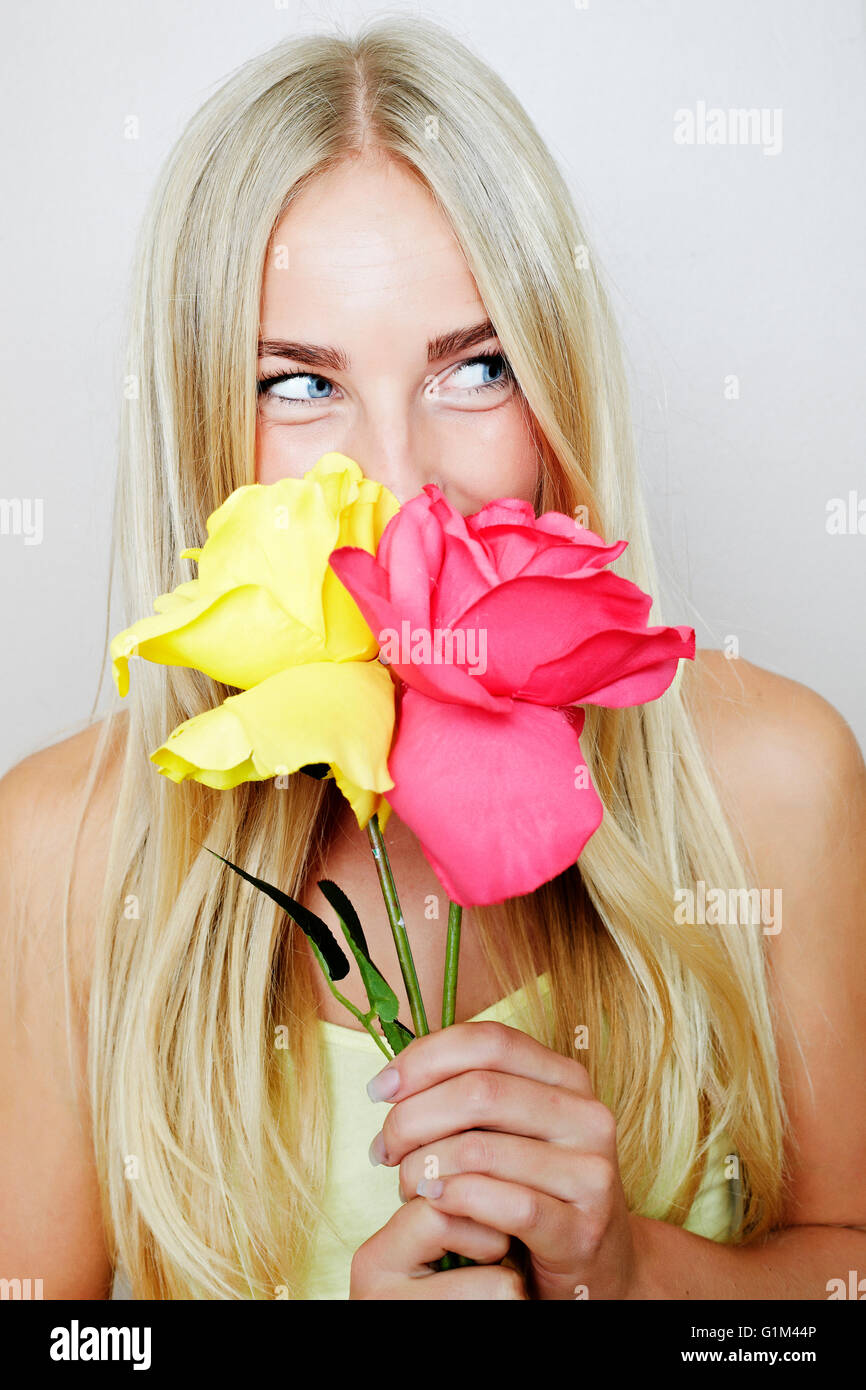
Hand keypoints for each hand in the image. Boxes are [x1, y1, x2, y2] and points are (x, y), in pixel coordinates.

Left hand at [364, 1019, 638, 1299]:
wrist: (598, 1265)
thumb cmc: (535, 1187)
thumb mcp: (511, 1130)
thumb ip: (468, 1093)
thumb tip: (391, 1080)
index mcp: (567, 1078)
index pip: (488, 1042)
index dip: (425, 1057)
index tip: (380, 1089)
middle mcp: (587, 1116)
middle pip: (480, 1091)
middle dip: (413, 1117)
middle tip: (385, 1148)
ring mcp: (591, 1173)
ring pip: (483, 1149)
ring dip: (424, 1166)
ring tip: (406, 1182)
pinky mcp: (582, 1229)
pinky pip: (507, 1205)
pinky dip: (456, 1200)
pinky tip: (434, 1201)